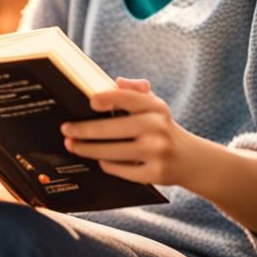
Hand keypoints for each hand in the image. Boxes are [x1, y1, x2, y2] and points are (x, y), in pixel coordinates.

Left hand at [59, 77, 202, 186]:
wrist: (191, 159)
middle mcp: (158, 128)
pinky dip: (106, 164)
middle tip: (66, 130)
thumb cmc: (163, 128)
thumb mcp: (156, 106)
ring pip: (111, 152)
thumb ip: (136, 91)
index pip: (128, 99)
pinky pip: (120, 170)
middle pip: (112, 129)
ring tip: (72, 146)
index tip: (89, 101)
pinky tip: (97, 159)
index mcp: (156, 108)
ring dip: (87, 149)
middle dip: (84, 130)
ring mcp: (156, 152)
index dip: (108, 98)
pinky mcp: (154, 174)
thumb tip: (116, 82)